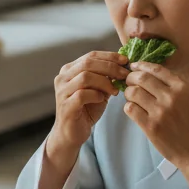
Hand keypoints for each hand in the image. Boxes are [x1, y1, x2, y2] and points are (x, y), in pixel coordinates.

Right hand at [41, 52, 129, 188]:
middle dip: (110, 67)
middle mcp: (63, 77)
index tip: (126, 61)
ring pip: (85, 76)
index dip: (110, 56)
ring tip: (116, 90)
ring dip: (105, 82)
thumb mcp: (98, 89)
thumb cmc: (86, 109)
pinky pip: (82, 94)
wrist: (72, 133)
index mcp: (70, 69)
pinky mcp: (65, 105)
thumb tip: (125, 65)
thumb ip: (106, 77)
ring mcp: (62, 91)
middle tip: (125, 74)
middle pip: (88, 63)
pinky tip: (103, 99)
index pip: (91, 55)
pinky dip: (96, 95)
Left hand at [122, 62, 188, 188]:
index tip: (133, 66)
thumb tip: (146, 73)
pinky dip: (128, 107)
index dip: (141, 65)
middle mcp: (171, 97)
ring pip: (133, 92)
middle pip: (141, 78)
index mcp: (182, 87)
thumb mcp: (188, 98)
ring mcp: (160, 112)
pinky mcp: (151, 126)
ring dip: (128, 93)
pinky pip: (130, 109)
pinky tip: (134, 110)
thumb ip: (170, 86)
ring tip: (132, 98)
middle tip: (128, 82)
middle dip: (130, 78)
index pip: (155, 69)